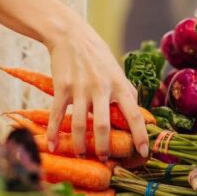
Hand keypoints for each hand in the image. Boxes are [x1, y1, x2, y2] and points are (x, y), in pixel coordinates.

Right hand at [45, 16, 148, 160]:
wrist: (70, 35)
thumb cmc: (96, 54)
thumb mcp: (116, 69)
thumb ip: (126, 90)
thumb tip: (138, 110)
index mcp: (118, 84)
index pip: (134, 114)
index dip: (140, 135)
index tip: (143, 152)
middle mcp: (101, 88)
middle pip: (104, 125)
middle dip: (104, 147)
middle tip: (105, 160)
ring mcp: (80, 88)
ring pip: (80, 124)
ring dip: (81, 144)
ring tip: (82, 154)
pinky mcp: (62, 88)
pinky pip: (57, 114)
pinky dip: (54, 132)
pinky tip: (53, 145)